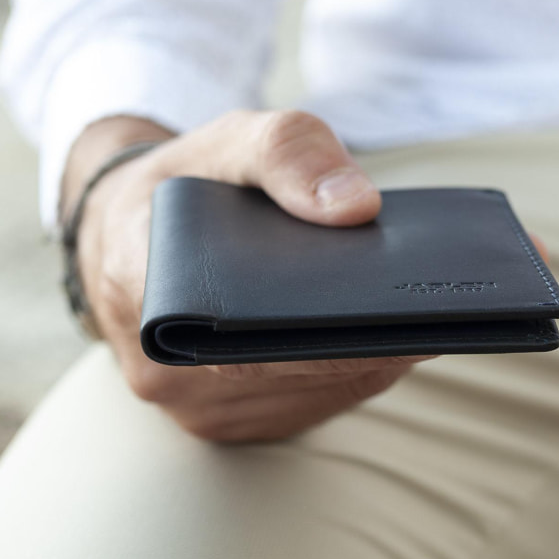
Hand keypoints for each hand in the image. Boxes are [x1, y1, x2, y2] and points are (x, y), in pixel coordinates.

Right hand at [64, 110, 435, 441]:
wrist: (132, 229)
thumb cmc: (182, 184)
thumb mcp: (229, 140)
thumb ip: (286, 153)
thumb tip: (358, 209)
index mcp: (142, 294)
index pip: (247, 336)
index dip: (332, 332)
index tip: (399, 305)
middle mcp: (162, 370)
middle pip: (287, 374)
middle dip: (363, 342)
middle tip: (426, 302)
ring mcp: (195, 406)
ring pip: (304, 399)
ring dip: (361, 362)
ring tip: (407, 314)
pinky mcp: (226, 418)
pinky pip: (301, 408)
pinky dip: (344, 376)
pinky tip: (374, 336)